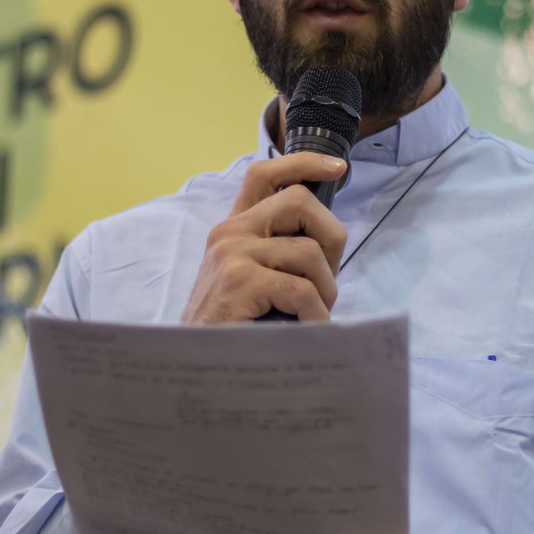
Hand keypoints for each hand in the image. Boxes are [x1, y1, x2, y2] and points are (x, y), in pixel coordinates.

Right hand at [181, 153, 348, 323]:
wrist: (196, 369)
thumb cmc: (233, 330)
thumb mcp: (254, 281)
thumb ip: (278, 253)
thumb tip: (328, 241)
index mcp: (233, 229)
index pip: (265, 174)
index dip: (304, 163)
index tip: (337, 169)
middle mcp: (229, 232)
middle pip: (300, 201)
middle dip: (330, 237)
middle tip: (326, 279)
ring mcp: (232, 254)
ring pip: (309, 252)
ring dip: (325, 290)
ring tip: (314, 315)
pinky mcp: (240, 281)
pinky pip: (303, 290)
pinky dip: (318, 315)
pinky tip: (311, 331)